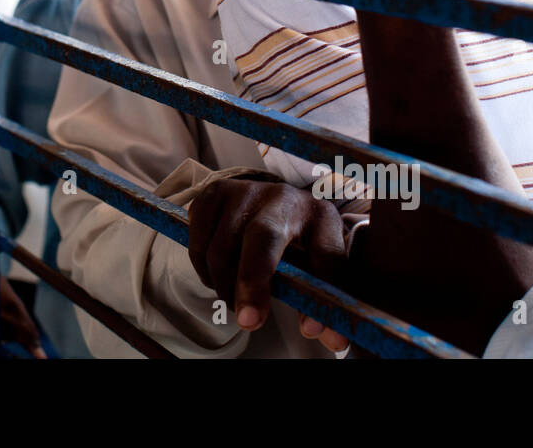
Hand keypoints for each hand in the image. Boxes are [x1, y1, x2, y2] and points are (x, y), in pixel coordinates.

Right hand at [187, 177, 345, 333]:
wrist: (274, 203)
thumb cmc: (299, 242)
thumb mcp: (318, 265)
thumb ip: (322, 301)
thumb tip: (333, 341)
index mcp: (320, 217)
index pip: (326, 254)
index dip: (316, 294)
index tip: (310, 330)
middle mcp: (284, 197)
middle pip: (264, 236)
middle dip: (252, 282)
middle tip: (248, 322)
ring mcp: (246, 191)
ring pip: (223, 245)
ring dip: (222, 283)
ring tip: (232, 298)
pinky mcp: (216, 192)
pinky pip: (198, 238)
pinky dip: (202, 266)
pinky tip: (216, 273)